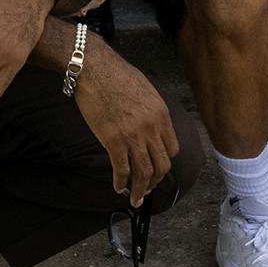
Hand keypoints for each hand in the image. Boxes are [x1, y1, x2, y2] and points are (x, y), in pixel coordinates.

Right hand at [69, 42, 179, 206]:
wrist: (95, 68)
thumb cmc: (116, 74)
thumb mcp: (146, 91)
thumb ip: (151, 111)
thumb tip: (149, 125)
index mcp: (161, 115)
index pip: (172, 149)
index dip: (164, 162)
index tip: (157, 168)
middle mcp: (151, 128)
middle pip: (161, 166)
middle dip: (154, 182)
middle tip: (147, 190)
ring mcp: (133, 136)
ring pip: (143, 173)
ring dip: (139, 190)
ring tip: (134, 198)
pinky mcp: (113, 140)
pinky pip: (121, 169)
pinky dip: (121, 182)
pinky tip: (117, 186)